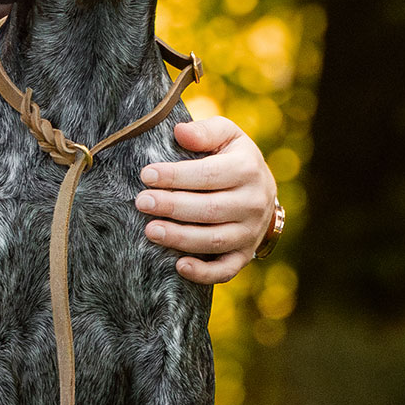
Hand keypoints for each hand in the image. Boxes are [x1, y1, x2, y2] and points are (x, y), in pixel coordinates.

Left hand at [135, 113, 277, 286]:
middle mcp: (254, 203)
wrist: (262, 190)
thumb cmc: (233, 157)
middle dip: (172, 206)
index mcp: (248, 169)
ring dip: (181, 238)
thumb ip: (205, 131)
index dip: (176, 176)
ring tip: (150, 230)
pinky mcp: (244, 255)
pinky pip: (226, 270)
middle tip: (142, 202)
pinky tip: (179, 266)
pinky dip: (204, 273)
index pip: (208, 175)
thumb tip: (180, 132)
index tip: (147, 175)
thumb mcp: (227, 135)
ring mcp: (250, 232)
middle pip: (210, 209)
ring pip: (215, 240)